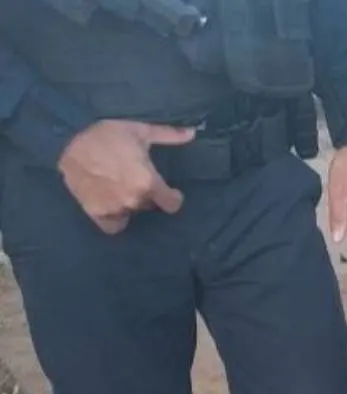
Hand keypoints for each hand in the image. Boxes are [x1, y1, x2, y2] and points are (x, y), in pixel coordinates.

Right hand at [57, 120, 194, 233]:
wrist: (68, 140)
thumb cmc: (107, 135)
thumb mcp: (140, 131)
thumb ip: (168, 135)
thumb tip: (193, 132)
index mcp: (148, 183)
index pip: (172, 204)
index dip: (173, 198)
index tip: (171, 192)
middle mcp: (133, 199)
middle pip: (150, 206)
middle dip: (147, 195)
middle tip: (136, 180)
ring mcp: (114, 207)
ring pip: (132, 213)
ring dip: (130, 204)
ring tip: (122, 189)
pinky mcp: (96, 211)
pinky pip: (113, 225)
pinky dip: (115, 218)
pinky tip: (112, 205)